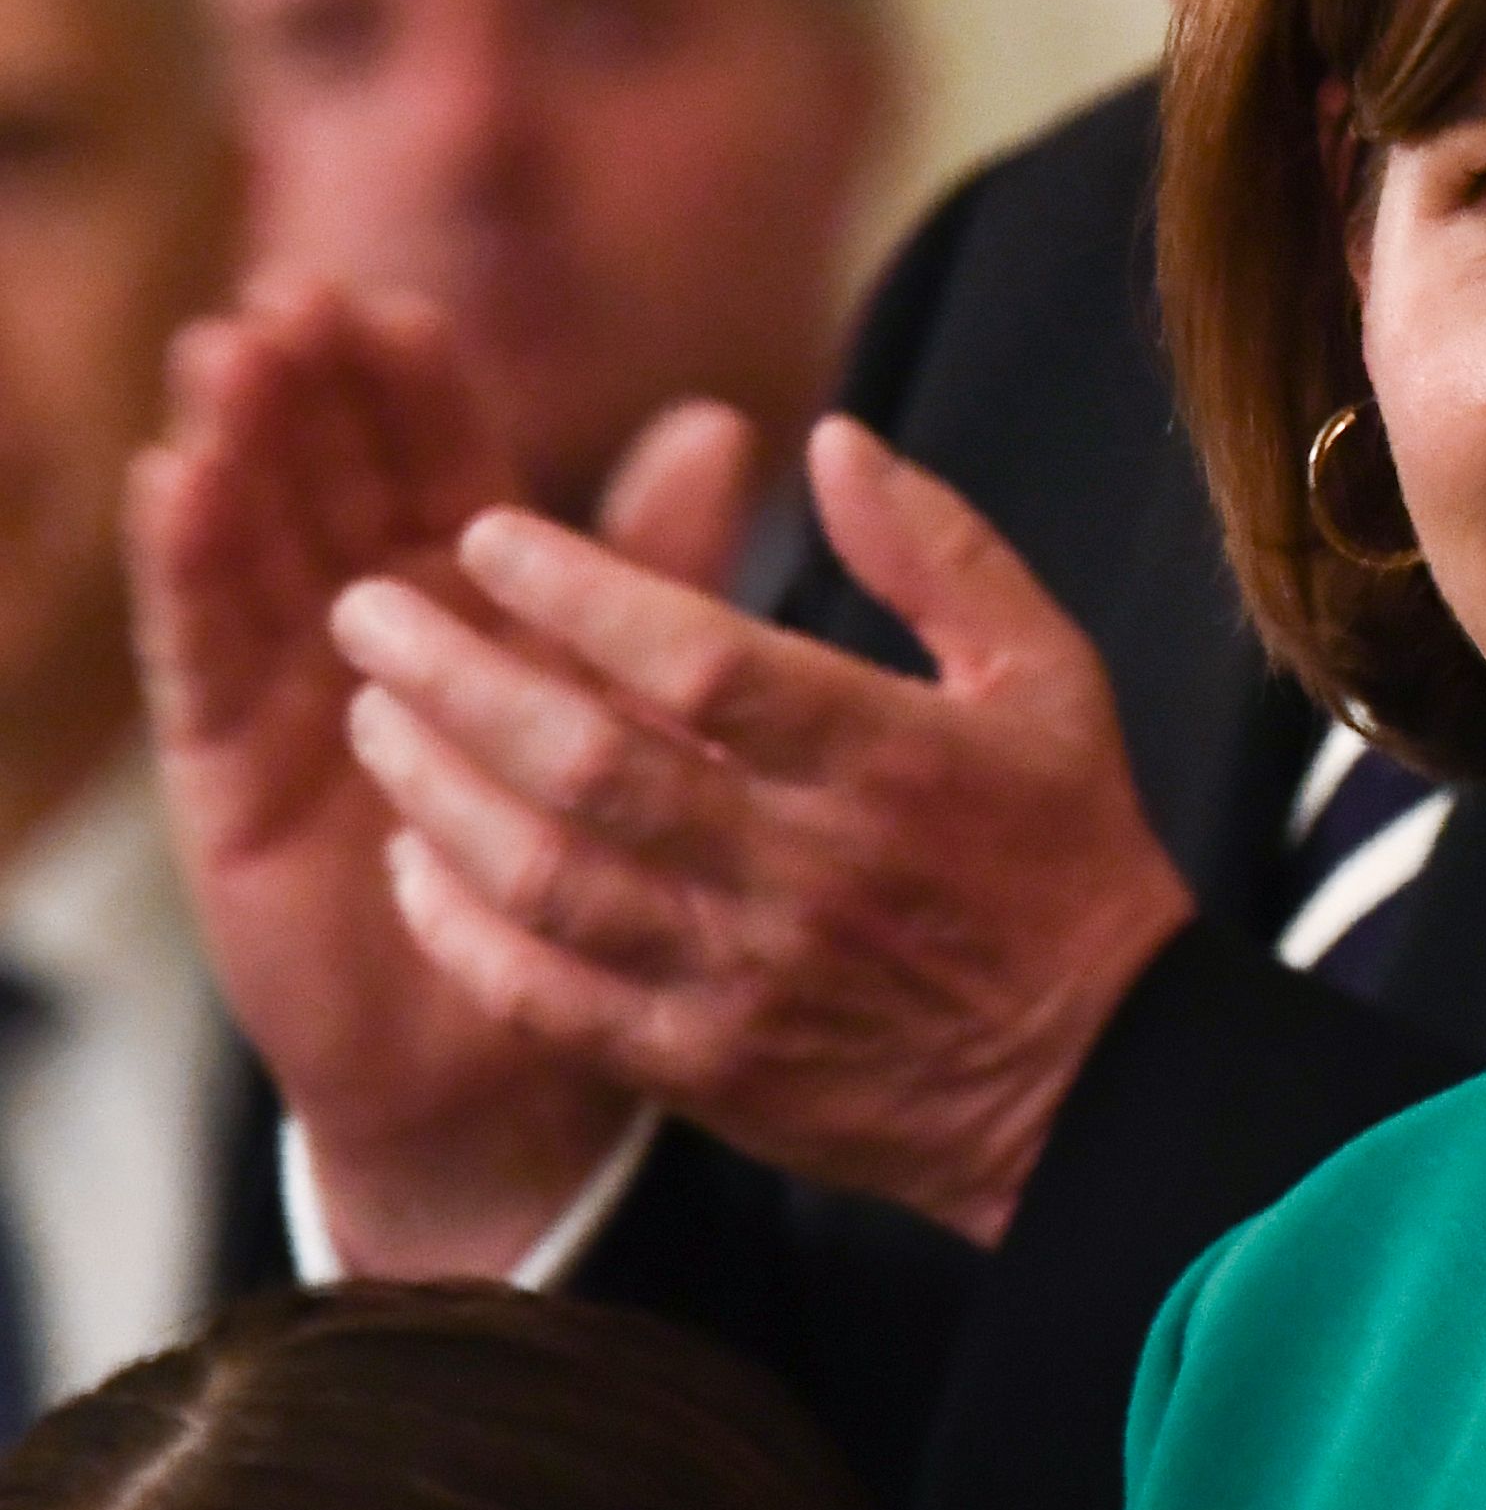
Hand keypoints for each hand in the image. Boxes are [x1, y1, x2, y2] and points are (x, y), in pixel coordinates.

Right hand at [126, 285, 701, 1274]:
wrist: (525, 1058)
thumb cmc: (594, 864)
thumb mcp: (640, 696)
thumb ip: (662, 564)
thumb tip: (727, 420)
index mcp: (479, 603)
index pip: (440, 465)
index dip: (416, 387)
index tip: (399, 302)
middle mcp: (375, 633)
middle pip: (332, 482)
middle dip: (309, 389)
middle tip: (290, 293)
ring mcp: (293, 698)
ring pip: (260, 546)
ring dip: (238, 446)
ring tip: (226, 350)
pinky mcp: (234, 779)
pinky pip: (207, 659)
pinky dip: (189, 570)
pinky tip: (174, 482)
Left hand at [327, 414, 1197, 1246]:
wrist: (1094, 1071)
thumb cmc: (1063, 848)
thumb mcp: (1046, 673)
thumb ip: (938, 550)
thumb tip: (833, 438)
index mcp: (890, 758)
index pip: (700, 661)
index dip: (580, 592)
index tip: (488, 537)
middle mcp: (807, 868)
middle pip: (589, 766)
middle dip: (455, 678)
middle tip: (367, 612)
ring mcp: (747, 978)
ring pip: (546, 880)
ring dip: (435, 792)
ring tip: (371, 718)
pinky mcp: (707, 1067)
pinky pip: (547, 997)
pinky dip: (462, 929)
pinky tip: (414, 865)